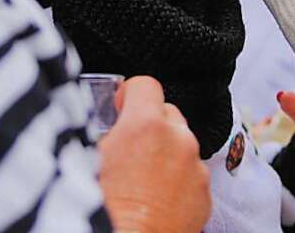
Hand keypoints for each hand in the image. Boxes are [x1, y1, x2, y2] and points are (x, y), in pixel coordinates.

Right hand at [99, 77, 210, 232]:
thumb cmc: (105, 209)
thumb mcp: (89, 159)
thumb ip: (105, 132)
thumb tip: (109, 126)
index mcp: (146, 125)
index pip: (145, 84)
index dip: (130, 93)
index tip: (122, 107)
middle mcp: (178, 140)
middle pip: (167, 112)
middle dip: (150, 124)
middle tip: (129, 148)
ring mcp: (195, 167)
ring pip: (182, 144)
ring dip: (166, 152)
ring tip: (143, 179)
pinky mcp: (205, 194)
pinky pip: (192, 173)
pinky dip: (178, 178)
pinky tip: (157, 196)